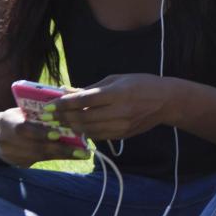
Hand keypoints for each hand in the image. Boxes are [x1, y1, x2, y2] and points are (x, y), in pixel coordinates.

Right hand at [0, 107, 84, 166]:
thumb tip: (65, 91)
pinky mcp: (17, 163)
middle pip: (34, 146)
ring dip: (62, 154)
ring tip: (83, 153)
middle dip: (59, 148)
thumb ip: (39, 105)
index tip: (58, 134)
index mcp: (6, 121)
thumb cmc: (17, 117)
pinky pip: (39, 160)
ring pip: (39, 156)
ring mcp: (10, 154)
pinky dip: (56, 158)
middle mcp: (5, 140)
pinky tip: (72, 156)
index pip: (23, 128)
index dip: (40, 132)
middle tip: (81, 149)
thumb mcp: (22, 108)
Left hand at [55, 74, 176, 140]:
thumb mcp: (117, 79)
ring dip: (71, 126)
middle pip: (82, 117)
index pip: (83, 100)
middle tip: (49, 116)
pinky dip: (85, 132)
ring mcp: (121, 125)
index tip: (49, 105)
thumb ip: (93, 88)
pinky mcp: (123, 134)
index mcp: (116, 93)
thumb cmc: (142, 84)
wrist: (166, 101)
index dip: (63, 104)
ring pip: (88, 129)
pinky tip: (78, 127)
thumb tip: (69, 93)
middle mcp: (118, 111)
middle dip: (62, 117)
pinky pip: (98, 135)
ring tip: (59, 122)